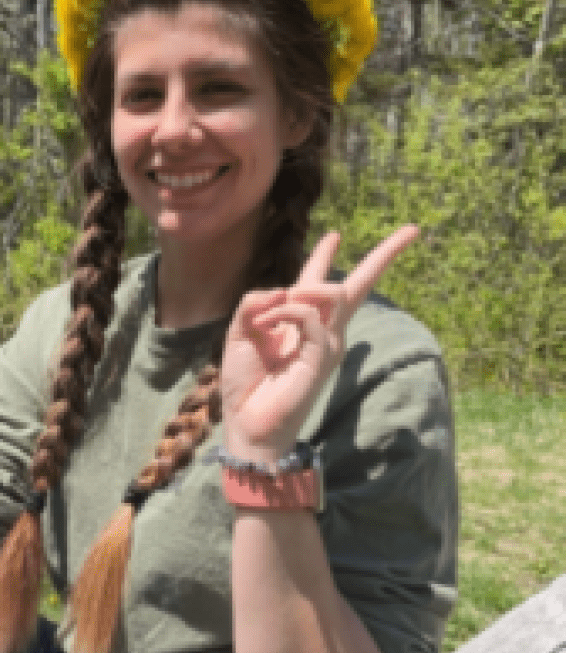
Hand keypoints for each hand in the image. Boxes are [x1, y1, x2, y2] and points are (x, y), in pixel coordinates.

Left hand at [220, 225, 418, 462]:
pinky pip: (309, 313)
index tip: (334, 235)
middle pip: (357, 286)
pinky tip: (267, 328)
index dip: (324, 257)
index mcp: (299, 323)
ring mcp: (327, 343)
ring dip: (294, 292)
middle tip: (412, 230)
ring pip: (332, 291)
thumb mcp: (240, 332)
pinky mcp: (324, 355)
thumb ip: (255, 303)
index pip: (319, 284)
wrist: (247, 422)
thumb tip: (282, 289)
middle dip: (385, 255)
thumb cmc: (245, 381)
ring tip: (265, 320)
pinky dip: (285, 311)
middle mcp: (321, 331)